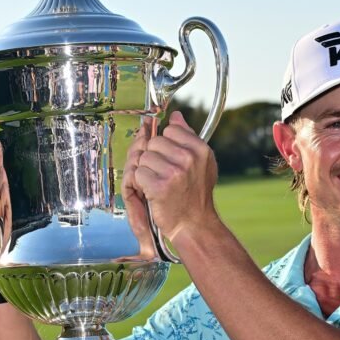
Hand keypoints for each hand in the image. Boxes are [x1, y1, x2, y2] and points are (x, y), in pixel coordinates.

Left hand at [123, 111, 218, 245]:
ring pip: (144, 158)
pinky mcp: (160, 186)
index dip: (166, 145)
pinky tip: (152, 192)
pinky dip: (141, 184)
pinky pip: (138, 174)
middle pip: (153, 143)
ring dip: (146, 172)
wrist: (194, 224)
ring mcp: (174, 172)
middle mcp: (188, 158)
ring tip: (158, 184)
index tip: (170, 159)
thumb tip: (175, 116)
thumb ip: (188, 137)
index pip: (170, 130)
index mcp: (200, 149)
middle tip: (162, 174)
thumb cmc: (196, 194)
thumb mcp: (201, 162)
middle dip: (153, 158)